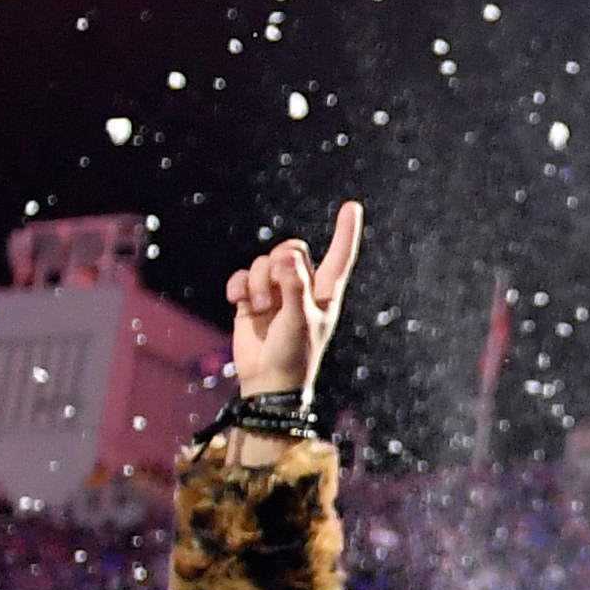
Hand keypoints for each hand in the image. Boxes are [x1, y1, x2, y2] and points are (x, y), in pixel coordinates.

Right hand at [225, 201, 363, 399]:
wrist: (268, 382)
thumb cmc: (294, 355)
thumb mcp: (301, 320)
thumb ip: (295, 287)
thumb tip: (285, 258)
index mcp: (325, 292)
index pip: (340, 256)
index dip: (345, 232)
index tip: (352, 206)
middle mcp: (302, 287)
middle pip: (292, 249)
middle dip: (281, 264)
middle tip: (276, 292)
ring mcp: (276, 292)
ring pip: (265, 261)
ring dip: (259, 281)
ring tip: (261, 308)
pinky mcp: (251, 298)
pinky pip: (243, 275)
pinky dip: (239, 284)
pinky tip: (238, 300)